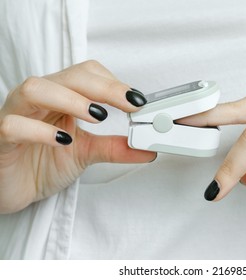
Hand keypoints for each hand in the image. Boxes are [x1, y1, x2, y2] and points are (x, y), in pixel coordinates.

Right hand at [0, 60, 155, 213]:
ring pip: (35, 89)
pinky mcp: (1, 139)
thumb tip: (148, 149)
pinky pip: (14, 126)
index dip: (113, 83)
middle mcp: (38, 101)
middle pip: (67, 77)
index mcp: (59, 98)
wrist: (13, 188)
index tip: (138, 100)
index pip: (86, 73)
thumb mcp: (87, 153)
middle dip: (102, 87)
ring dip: (71, 99)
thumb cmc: (44, 163)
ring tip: (97, 116)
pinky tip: (63, 141)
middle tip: (128, 103)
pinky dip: (41, 131)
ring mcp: (16, 116)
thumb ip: (115, 147)